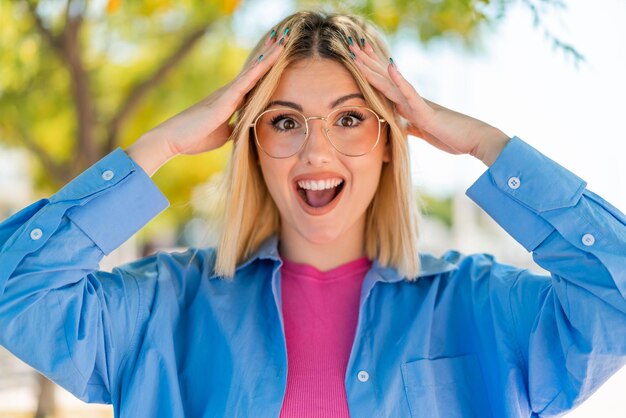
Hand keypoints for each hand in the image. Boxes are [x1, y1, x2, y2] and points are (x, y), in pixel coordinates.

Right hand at [140, 31, 289, 157]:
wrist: (174, 139)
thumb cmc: (195, 137)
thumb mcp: (223, 135)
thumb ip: (234, 128)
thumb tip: (244, 128)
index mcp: (230, 101)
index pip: (253, 82)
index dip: (266, 69)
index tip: (279, 55)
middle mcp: (229, 93)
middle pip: (254, 71)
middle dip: (269, 56)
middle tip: (284, 38)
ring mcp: (227, 95)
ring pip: (252, 72)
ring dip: (267, 58)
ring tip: (282, 42)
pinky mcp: (224, 101)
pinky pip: (244, 83)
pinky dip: (257, 71)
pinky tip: (268, 61)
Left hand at [349, 41, 509, 165]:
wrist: (474, 140)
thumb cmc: (452, 136)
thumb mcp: (424, 132)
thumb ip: (412, 126)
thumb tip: (402, 125)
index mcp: (409, 105)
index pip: (386, 86)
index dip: (372, 72)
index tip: (358, 59)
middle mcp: (412, 100)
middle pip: (385, 79)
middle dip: (368, 64)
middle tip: (352, 46)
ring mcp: (418, 104)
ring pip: (391, 83)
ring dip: (374, 68)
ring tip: (360, 52)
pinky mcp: (426, 112)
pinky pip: (410, 94)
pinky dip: (399, 81)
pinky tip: (390, 67)